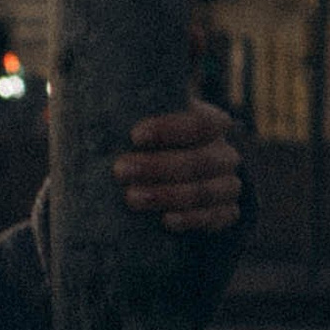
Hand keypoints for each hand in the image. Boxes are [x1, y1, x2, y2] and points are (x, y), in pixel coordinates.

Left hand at [113, 103, 244, 234]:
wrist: (167, 180)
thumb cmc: (150, 144)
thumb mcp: (148, 122)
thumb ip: (134, 112)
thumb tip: (102, 109)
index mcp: (213, 124)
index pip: (201, 123)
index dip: (170, 130)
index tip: (134, 135)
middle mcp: (225, 155)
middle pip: (200, 161)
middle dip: (158, 166)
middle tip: (120, 169)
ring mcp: (228, 186)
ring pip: (205, 191)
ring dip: (168, 195)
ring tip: (132, 197)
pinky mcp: (225, 214)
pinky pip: (215, 218)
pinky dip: (191, 220)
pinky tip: (167, 220)